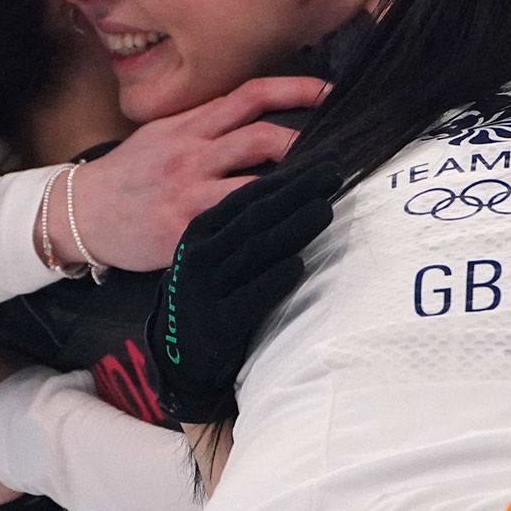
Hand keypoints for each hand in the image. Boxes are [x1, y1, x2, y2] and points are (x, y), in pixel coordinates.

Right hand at [49, 75, 329, 271]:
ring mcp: (188, 192)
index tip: (330, 92)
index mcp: (189, 125)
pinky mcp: (184, 230)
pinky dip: (267, 229)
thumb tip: (257, 116)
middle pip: (261, 137)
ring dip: (297, 187)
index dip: (295, 90)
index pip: (250, 95)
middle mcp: (192, 153)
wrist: (79, 212)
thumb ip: (207, 126)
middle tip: (341, 148)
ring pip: (256, 184)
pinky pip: (235, 227)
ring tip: (328, 189)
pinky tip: (293, 232)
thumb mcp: (163, 136)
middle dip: (306, 141)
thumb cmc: (128, 176)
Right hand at [151, 159, 343, 422]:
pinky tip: (299, 265)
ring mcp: (205, 288)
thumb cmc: (212, 290)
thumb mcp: (215, 251)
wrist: (176, 351)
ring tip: (325, 208)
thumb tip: (303, 190)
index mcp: (201, 230)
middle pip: (255, 216)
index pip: (248, 197)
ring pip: (254, 251)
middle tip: (334, 172)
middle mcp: (201, 254)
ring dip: (293, 228)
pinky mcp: (217, 323)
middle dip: (297, 191)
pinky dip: (274, 280)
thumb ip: (245, 225)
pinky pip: (249, 298)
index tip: (323, 160)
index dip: (287, 177)